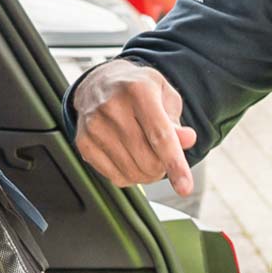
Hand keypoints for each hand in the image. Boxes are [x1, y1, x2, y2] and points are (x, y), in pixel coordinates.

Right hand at [71, 60, 197, 197]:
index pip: (160, 136)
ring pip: (131, 172)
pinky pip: (114, 177)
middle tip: (164, 156)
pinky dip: (129, 176)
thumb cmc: (139, 91)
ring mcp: (94, 126)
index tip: (185, 188)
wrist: (100, 83)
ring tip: (148, 155)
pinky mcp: (83, 142)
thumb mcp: (165, 96)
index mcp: (138, 90)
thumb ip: (177, 121)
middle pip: (147, 160)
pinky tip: (130, 158)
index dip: (175, 164)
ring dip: (148, 174)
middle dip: (163, 167)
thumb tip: (188, 140)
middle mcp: (112, 107)